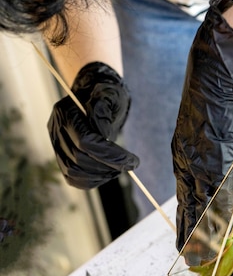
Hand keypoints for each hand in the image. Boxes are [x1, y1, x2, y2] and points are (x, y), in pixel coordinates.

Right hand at [48, 62, 138, 188]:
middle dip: (108, 166)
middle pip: (79, 159)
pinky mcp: (61, 156)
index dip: (110, 155)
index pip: (86, 141)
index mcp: (65, 111)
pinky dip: (91, 181)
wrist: (97, 97)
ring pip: (74, 171)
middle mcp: (56, 129)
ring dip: (100, 175)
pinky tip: (107, 174)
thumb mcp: (110, 95)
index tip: (133, 161)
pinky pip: (72, 178)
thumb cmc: (107, 95)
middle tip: (129, 166)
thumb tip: (103, 135)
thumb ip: (104, 110)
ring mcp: (56, 144)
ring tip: (119, 169)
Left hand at [172, 0, 232, 251]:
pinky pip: (214, 200)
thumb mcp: (217, 124)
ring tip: (196, 256)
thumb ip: (218, 142)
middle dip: (187, 231)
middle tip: (186, 253)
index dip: (186, 212)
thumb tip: (224, 146)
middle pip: (187, 204)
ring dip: (199, 235)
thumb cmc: (221, 93)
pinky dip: (215, 222)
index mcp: (185, 151)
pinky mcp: (213, 166)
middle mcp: (187, 161)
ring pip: (197, 208)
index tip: (185, 228)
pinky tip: (215, 238)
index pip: (186, 190)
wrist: (219, 74)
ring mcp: (198, 165)